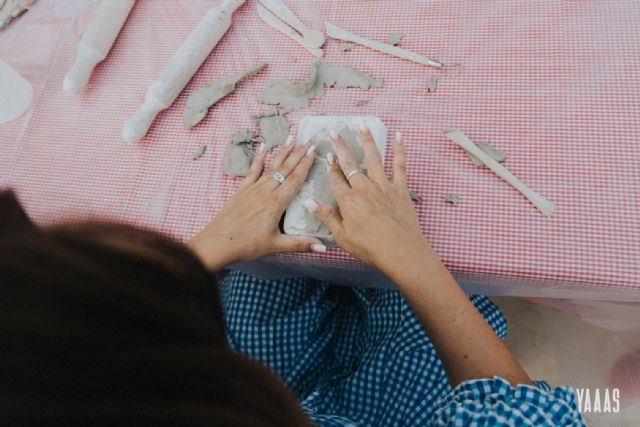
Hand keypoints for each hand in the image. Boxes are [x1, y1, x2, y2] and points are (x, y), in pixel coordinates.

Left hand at [188, 137, 324, 270]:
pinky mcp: (242, 190)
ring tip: (292, 138)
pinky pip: (253, 170)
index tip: (314, 150)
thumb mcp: (276, 245)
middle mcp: (265, 191)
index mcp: (276, 203)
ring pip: (271, 166)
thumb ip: (300, 244)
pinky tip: (264, 146)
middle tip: (309, 140)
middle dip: (299, 153)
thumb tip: (323, 247)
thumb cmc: (247, 245)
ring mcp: (253, 189)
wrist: (218, 242)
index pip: (295, 179)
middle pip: (285, 168)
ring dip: (283, 151)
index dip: (306, 164)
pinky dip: (259, 157)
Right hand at [305, 128, 429, 274]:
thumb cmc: (371, 248)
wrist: (401, 252)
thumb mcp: (342, 237)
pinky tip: (399, 136)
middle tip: (334, 131)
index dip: (329, 166)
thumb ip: (327, 217)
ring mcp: (384, 186)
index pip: (335, 179)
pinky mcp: (400, 189)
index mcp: (348, 201)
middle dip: (340, 146)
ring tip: (361, 126)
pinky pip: (400, 166)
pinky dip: (400, 150)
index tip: (326, 154)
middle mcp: (364, 189)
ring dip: (366, 140)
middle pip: (350, 163)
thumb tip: (309, 203)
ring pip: (373, 158)